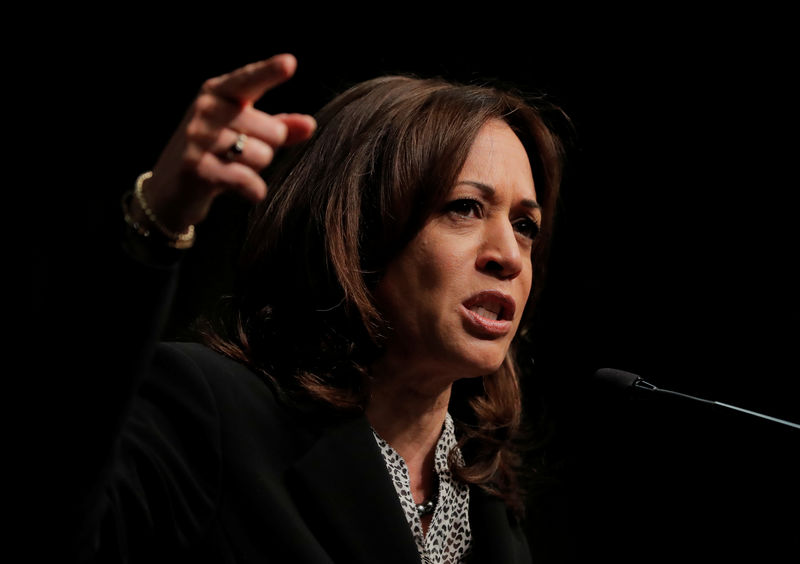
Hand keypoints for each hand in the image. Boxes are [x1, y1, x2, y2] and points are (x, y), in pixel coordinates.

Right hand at [134, 53, 315, 232]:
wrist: (169, 190)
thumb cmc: (215, 155)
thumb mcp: (244, 134)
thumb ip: (278, 126)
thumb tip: (310, 124)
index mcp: (216, 92)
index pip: (248, 80)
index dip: (269, 72)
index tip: (290, 63)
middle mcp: (205, 110)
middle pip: (272, 131)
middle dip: (267, 148)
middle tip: (240, 154)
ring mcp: (198, 139)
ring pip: (261, 156)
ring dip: (256, 170)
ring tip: (231, 168)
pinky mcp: (197, 169)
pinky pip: (248, 180)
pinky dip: (253, 191)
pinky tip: (241, 190)